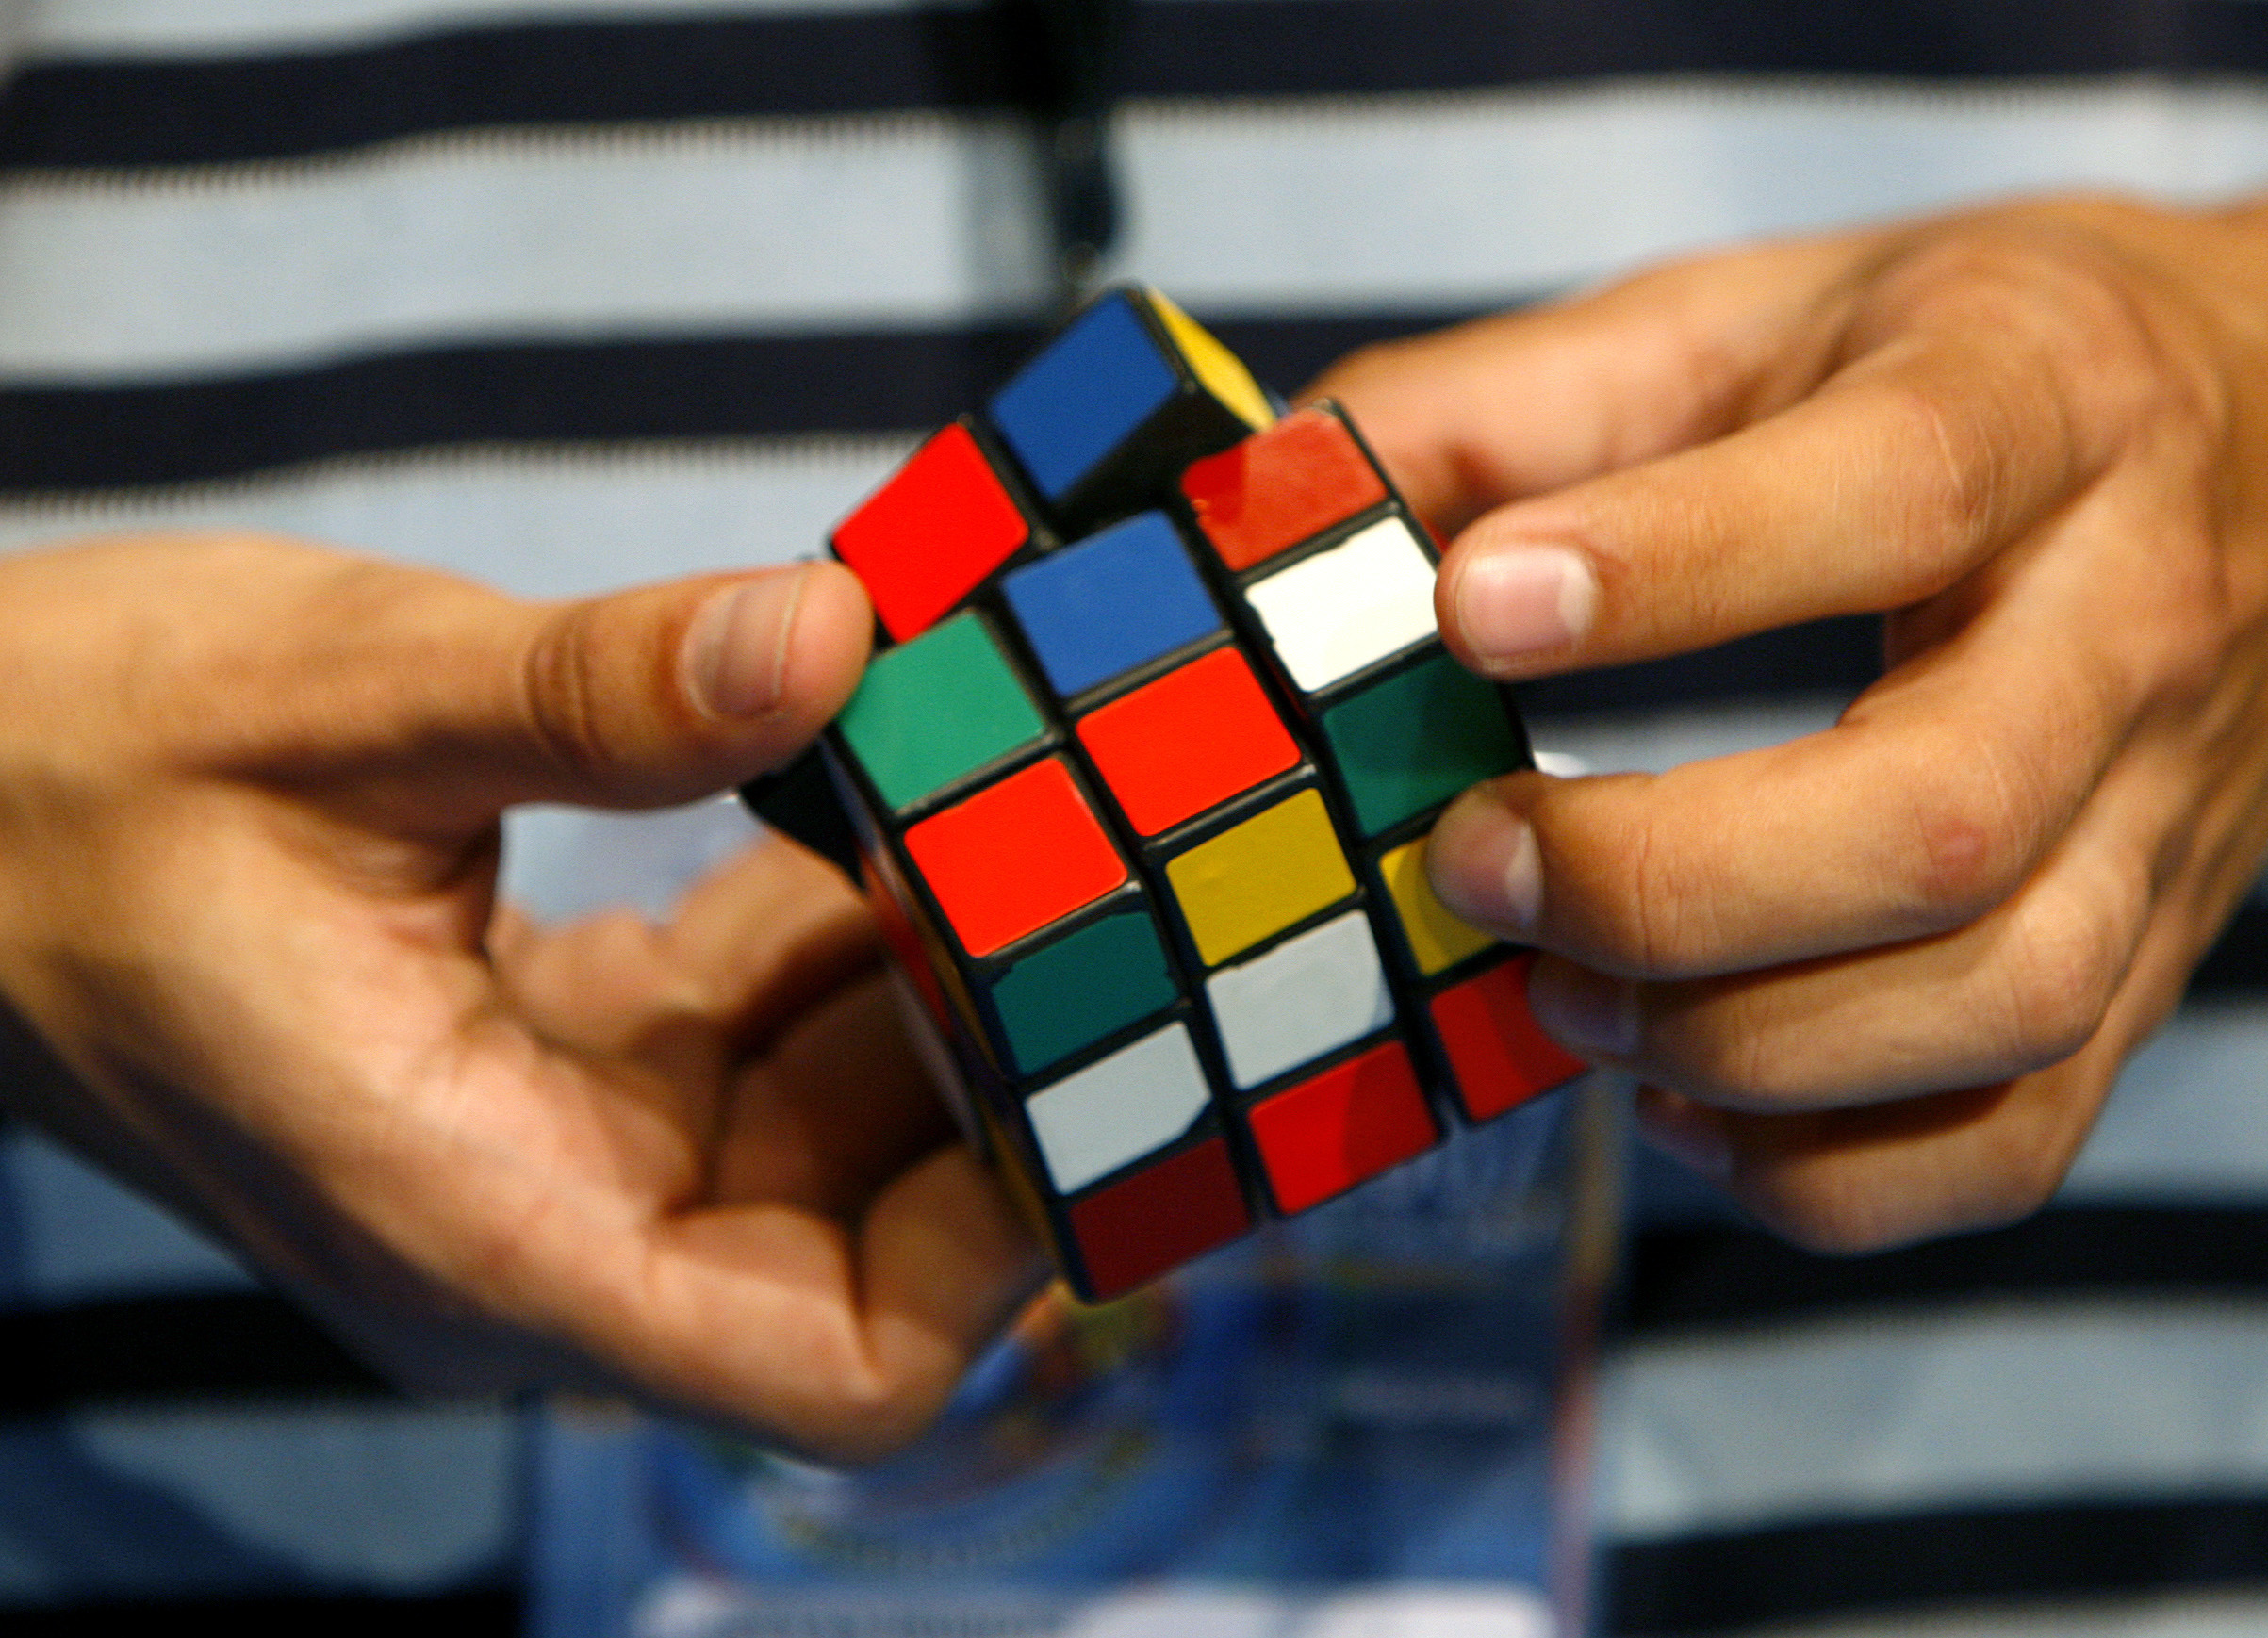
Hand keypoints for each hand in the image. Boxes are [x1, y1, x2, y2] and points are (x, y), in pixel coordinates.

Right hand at [0, 534, 1042, 1459]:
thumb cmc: (60, 762)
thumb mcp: (332, 701)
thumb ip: (592, 689)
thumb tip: (835, 633)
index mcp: (480, 1227)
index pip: (827, 1366)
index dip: (997, 1248)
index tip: (1096, 1048)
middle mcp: (532, 1235)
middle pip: (859, 1248)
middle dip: (991, 1081)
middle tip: (1098, 874)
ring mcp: (540, 1160)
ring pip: (819, 1138)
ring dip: (923, 989)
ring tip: (1019, 804)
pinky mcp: (543, 1068)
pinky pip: (746, 1045)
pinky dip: (830, 942)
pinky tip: (881, 799)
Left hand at [1316, 191, 2267, 1251]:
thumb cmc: (1982, 365)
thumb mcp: (1767, 312)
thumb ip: (1524, 400)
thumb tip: (1288, 501)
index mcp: (2042, 402)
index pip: (1899, 491)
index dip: (1675, 568)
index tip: (1468, 611)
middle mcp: (2132, 624)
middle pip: (1941, 817)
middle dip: (1665, 879)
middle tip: (1477, 861)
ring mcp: (2162, 819)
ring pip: (1994, 1004)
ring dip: (1733, 1043)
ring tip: (1559, 995)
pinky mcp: (2146, 959)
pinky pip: (2018, 1136)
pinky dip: (1829, 1171)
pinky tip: (1685, 1107)